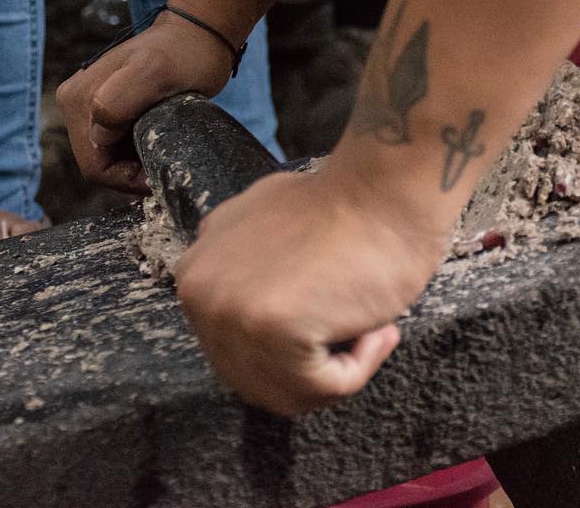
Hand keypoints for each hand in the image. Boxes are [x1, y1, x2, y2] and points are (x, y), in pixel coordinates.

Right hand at [55, 16, 233, 191]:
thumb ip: (120, 100)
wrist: (195, 35)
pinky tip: (154, 137)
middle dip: (129, 171)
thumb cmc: (183, 54)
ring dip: (133, 161)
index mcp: (77, 100)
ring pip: (105, 157)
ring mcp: (85, 105)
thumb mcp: (156, 74)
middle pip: (97, 163)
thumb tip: (97, 132)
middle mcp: (73, 102)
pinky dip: (133, 150)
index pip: (94, 166)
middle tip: (162, 159)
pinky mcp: (100, 107)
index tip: (158, 171)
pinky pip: (112, 145)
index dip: (127, 178)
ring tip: (161, 144)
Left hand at [176, 160, 445, 415]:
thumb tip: (260, 318)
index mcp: (195, 273)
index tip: (336, 321)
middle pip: (255, 380)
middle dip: (314, 367)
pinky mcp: (270, 329)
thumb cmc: (347, 209)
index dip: (295, 350)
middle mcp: (198, 292)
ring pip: (288, 393)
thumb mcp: (269, 234)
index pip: (236, 353)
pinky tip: (378, 329)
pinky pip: (321, 387)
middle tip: (360, 332)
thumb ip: (247, 274)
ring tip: (372, 327)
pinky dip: (360, 368)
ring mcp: (229, 312)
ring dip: (341, 370)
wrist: (384, 186)